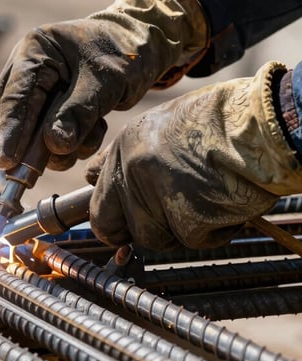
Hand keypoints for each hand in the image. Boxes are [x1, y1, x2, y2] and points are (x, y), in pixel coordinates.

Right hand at [0, 0, 207, 171]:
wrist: (144, 44)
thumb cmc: (126, 52)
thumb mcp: (106, 82)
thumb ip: (78, 113)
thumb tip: (54, 146)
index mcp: (36, 50)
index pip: (14, 96)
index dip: (10, 131)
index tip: (7, 161)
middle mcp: (28, 67)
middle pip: (11, 114)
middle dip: (24, 145)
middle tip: (24, 173)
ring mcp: (37, 86)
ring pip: (29, 128)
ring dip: (53, 148)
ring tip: (82, 144)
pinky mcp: (49, 104)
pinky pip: (47, 133)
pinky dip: (67, 143)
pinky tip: (91, 133)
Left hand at [86, 61, 301, 250]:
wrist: (265, 124)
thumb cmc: (224, 120)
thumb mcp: (163, 124)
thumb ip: (130, 155)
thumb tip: (94, 174)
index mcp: (125, 147)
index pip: (95, 194)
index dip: (110, 214)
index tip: (120, 223)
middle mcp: (132, 172)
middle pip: (109, 225)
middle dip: (129, 232)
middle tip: (159, 225)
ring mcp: (156, 197)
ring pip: (152, 237)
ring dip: (177, 229)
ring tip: (205, 200)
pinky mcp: (186, 218)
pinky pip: (190, 240)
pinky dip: (211, 231)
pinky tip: (225, 203)